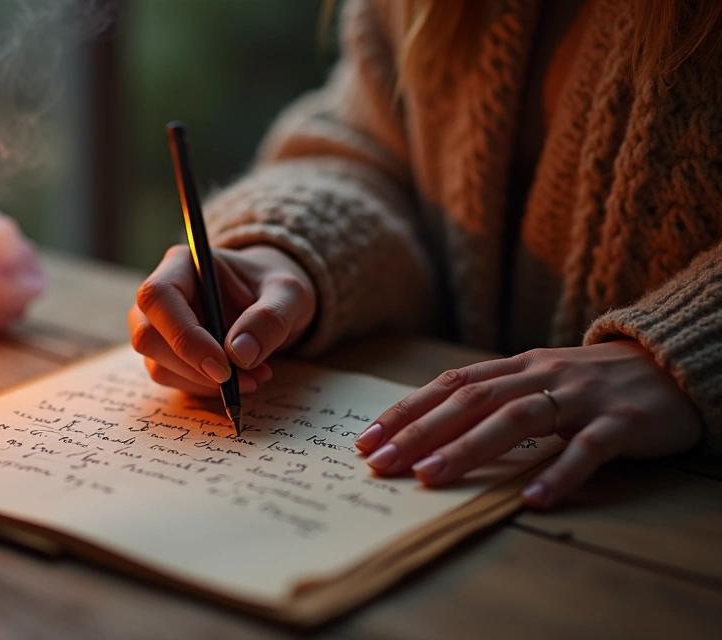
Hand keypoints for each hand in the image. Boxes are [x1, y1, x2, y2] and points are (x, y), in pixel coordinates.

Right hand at [129, 244, 316, 395]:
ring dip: (205, 383)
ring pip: (158, 366)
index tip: (223, 367)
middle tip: (247, 379)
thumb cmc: (275, 288)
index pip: (159, 297)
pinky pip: (173, 380)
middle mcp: (161, 296)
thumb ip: (270, 318)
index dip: (183, 335)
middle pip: (148, 337)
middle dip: (196, 368)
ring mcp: (159, 327)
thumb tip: (239, 354)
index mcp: (182, 264)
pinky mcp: (166, 355)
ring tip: (254, 376)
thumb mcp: (289, 294)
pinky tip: (240, 379)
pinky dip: (206, 388)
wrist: (272, 301)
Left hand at [355, 341, 703, 508]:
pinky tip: (531, 498)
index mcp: (517, 366)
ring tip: (431, 478)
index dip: (406, 411)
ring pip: (518, 419)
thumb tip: (429, 430)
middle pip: (471, 400)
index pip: (449, 385)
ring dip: (469, 449)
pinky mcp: (624, 422)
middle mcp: (542, 375)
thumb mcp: (539, 380)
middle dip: (420, 432)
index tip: (366, 440)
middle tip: (381, 463)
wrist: (673, 363)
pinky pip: (588, 449)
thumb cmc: (593, 382)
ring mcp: (583, 397)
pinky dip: (559, 472)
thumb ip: (494, 398)